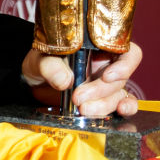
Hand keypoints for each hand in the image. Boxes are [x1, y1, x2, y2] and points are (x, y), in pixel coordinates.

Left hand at [22, 42, 141, 116]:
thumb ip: (50, 67)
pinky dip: (124, 109)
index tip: (106, 76)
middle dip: (101, 90)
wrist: (34, 82)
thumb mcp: (40, 60)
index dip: (123, 65)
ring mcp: (106, 83)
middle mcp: (106, 64)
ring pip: (119, 94)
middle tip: (78, 97)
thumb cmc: (41, 63)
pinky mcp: (103, 99)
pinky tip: (119, 112)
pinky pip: (121, 104)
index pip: (125, 51)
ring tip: (83, 109)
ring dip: (104, 104)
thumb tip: (65, 81)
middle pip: (120, 78)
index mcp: (97, 47)